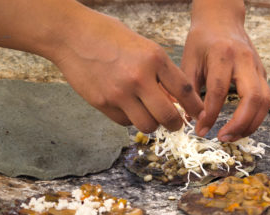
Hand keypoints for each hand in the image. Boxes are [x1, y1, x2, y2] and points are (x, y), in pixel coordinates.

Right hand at [50, 8, 203, 132]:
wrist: (71, 34)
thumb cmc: (108, 36)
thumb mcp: (142, 46)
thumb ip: (159, 71)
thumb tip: (175, 100)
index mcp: (154, 57)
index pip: (185, 90)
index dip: (194, 107)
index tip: (198, 113)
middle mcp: (139, 77)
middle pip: (168, 116)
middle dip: (175, 124)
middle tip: (174, 124)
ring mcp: (120, 93)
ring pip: (147, 125)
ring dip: (152, 124)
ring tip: (149, 115)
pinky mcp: (103, 103)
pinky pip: (125, 122)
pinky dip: (130, 119)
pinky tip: (127, 107)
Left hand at [181, 0, 269, 141]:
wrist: (221, 20)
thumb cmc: (202, 40)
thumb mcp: (188, 60)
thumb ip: (188, 89)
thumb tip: (187, 119)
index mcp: (223, 55)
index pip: (219, 90)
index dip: (210, 114)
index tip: (200, 130)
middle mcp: (245, 61)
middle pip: (252, 97)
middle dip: (239, 123)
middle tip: (222, 137)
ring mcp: (258, 68)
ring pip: (264, 102)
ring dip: (251, 124)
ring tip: (232, 137)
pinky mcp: (263, 75)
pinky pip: (265, 101)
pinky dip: (255, 118)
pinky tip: (241, 128)